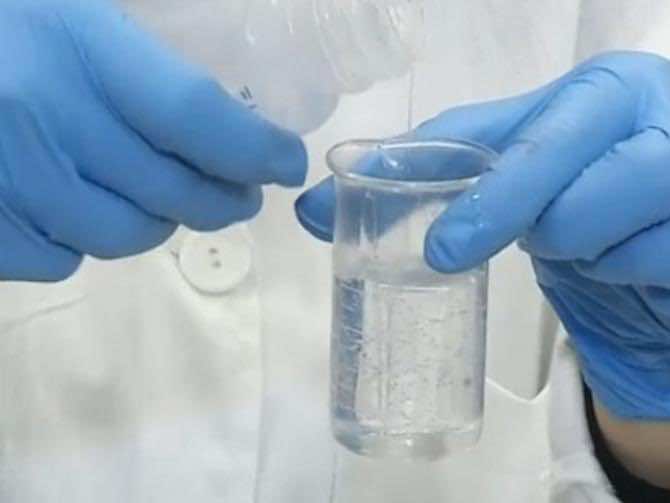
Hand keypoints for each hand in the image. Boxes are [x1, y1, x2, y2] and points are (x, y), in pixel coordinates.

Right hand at [0, 0, 305, 280]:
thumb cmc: (0, 28)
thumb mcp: (68, 15)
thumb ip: (140, 67)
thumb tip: (221, 123)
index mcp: (73, 44)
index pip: (197, 116)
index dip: (256, 148)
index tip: (288, 161)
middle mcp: (39, 119)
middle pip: (174, 190)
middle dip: (226, 198)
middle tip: (242, 191)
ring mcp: (7, 184)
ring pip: (127, 235)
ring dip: (158, 221)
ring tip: (159, 196)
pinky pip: (66, 262)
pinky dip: (85, 241)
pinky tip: (74, 205)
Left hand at [296, 51, 669, 419]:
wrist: (662, 232)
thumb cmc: (579, 189)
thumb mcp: (510, 168)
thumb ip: (425, 176)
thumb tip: (313, 208)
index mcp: (598, 91)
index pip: (514, 135)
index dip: (463, 187)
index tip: (425, 239)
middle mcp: (651, 114)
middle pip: (556, 175)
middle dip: (511, 216)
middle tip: (484, 246)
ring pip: (593, 226)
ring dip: (572, 246)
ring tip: (581, 233)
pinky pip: (644, 263)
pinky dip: (617, 270)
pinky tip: (624, 253)